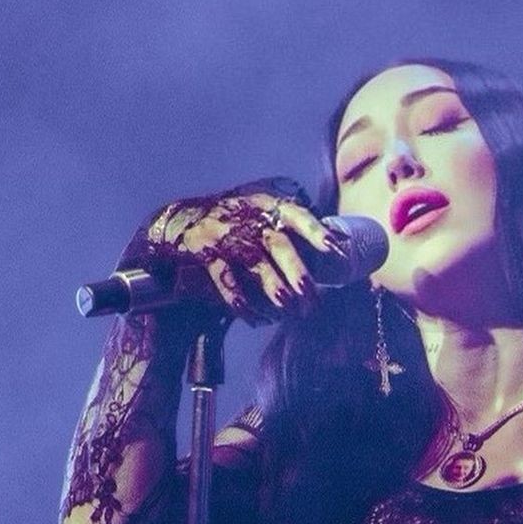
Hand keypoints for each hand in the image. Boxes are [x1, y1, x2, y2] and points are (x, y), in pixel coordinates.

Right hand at [137, 178, 341, 324]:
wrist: (180, 219)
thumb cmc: (236, 221)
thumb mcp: (262, 212)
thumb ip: (293, 226)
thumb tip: (342, 245)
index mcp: (267, 204)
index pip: (296, 215)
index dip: (317, 232)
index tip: (337, 250)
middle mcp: (248, 216)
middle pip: (278, 244)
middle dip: (297, 272)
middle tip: (312, 298)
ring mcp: (225, 234)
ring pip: (254, 264)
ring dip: (272, 289)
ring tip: (287, 310)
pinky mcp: (204, 253)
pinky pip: (225, 280)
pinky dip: (241, 302)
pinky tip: (257, 319)